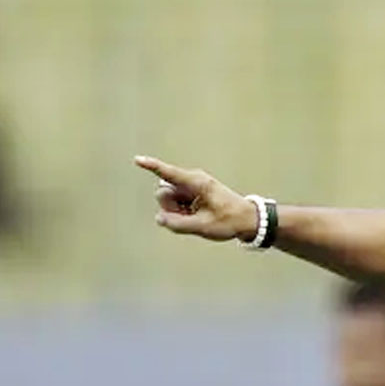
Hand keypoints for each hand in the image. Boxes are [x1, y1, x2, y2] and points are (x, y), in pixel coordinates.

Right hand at [134, 155, 254, 240]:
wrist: (247, 219)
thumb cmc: (229, 221)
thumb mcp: (204, 226)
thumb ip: (178, 224)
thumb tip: (159, 218)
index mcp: (197, 183)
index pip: (169, 173)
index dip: (152, 166)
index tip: (137, 160)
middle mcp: (191, 181)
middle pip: (163, 193)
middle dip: (169, 208)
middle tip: (190, 217)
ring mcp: (190, 188)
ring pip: (168, 200)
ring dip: (175, 212)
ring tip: (196, 218)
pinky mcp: (191, 194)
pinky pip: (175, 204)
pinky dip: (180, 213)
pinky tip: (196, 217)